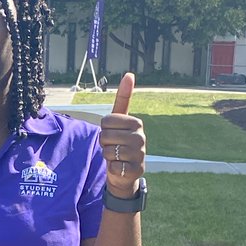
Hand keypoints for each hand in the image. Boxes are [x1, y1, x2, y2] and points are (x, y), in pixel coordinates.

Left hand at [99, 72, 145, 195]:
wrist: (125, 172)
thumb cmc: (119, 143)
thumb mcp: (119, 121)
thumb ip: (123, 99)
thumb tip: (129, 74)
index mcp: (136, 123)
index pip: (107, 121)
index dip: (104, 129)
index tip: (112, 133)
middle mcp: (141, 137)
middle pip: (106, 136)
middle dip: (104, 143)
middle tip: (114, 147)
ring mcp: (140, 154)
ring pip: (109, 151)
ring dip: (108, 156)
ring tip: (117, 157)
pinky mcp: (137, 170)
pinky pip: (114, 166)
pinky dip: (113, 168)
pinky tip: (120, 168)